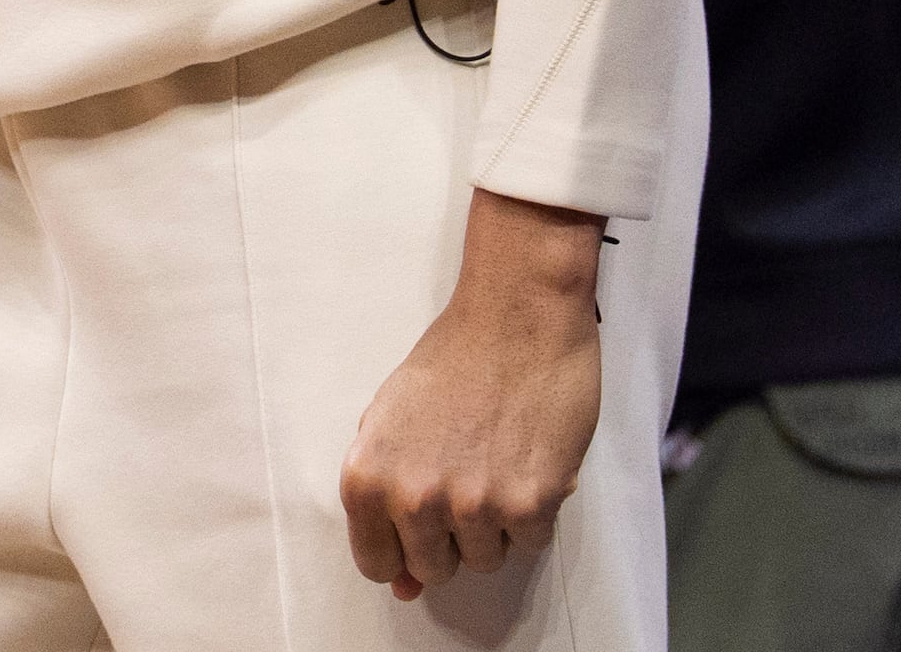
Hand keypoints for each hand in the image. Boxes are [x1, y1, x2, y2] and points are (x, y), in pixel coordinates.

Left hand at [341, 191, 604, 599]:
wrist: (516, 316)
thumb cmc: (453, 359)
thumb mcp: (392, 423)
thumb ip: (385, 502)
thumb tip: (403, 583)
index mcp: (367, 478)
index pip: (376, 563)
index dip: (400, 549)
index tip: (416, 531)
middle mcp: (414, 498)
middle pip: (432, 570)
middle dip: (448, 540)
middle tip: (462, 485)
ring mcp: (472, 504)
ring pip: (483, 560)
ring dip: (493, 525)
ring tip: (494, 465)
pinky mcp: (529, 503)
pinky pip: (529, 542)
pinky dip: (533, 512)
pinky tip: (525, 462)